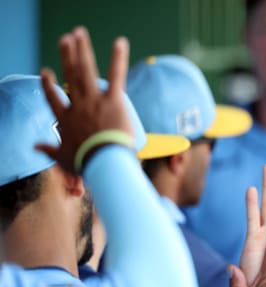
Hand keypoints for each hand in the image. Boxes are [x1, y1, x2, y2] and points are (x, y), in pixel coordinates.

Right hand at [36, 26, 132, 173]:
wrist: (103, 161)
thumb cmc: (86, 163)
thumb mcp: (64, 159)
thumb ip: (49, 150)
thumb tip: (35, 147)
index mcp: (65, 118)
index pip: (52, 98)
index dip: (48, 84)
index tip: (46, 72)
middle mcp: (77, 105)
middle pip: (70, 76)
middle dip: (67, 56)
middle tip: (65, 39)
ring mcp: (94, 100)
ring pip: (85, 70)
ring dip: (82, 50)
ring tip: (79, 33)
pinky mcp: (113, 100)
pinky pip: (116, 75)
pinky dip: (118, 58)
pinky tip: (119, 42)